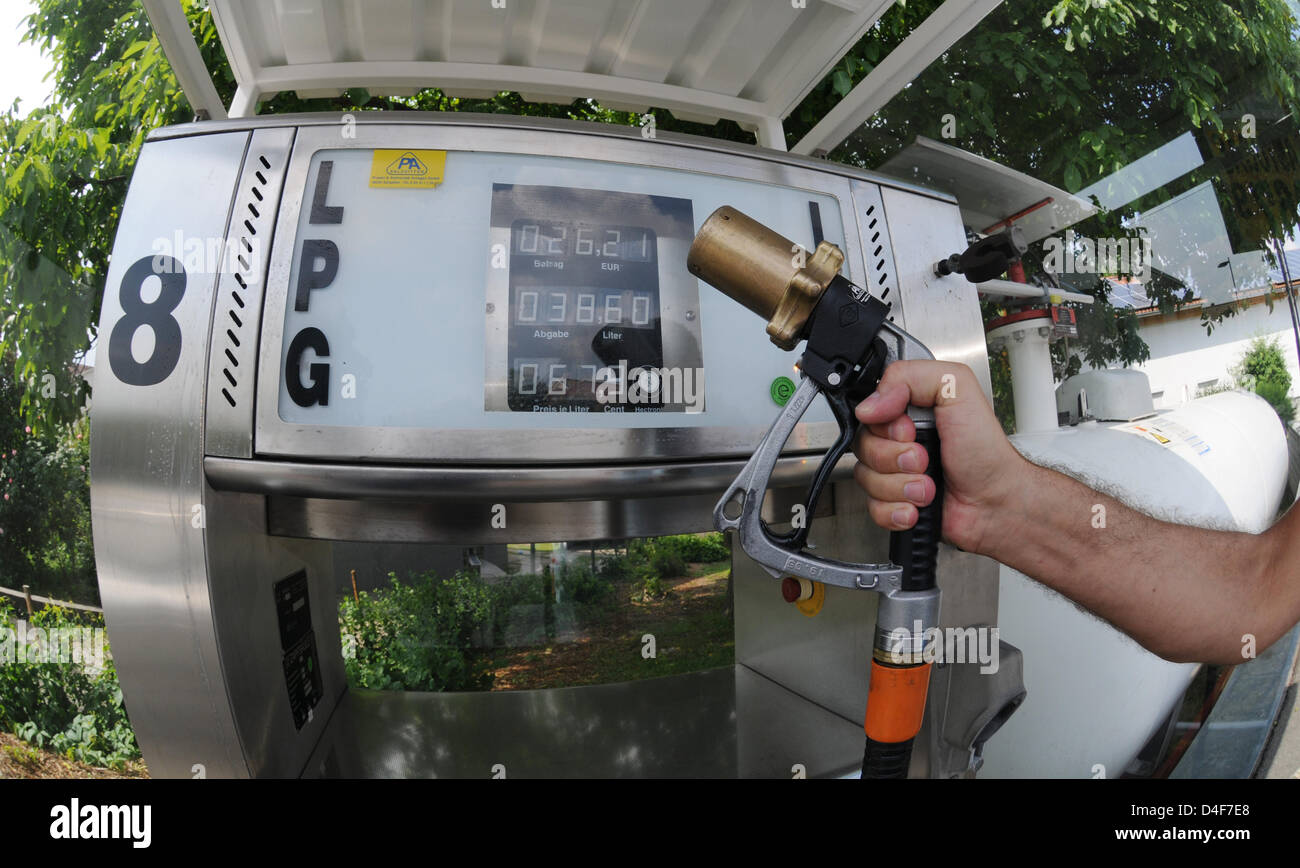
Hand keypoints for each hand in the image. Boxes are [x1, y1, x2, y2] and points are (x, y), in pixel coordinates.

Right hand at [852, 360, 1029, 555]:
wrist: (997, 503)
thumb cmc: (986, 453)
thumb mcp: (958, 390)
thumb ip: (912, 376)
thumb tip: (872, 402)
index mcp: (909, 409)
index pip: (867, 409)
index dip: (884, 423)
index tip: (909, 430)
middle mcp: (899, 439)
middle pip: (862, 445)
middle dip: (895, 458)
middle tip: (924, 459)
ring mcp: (895, 472)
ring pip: (865, 478)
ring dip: (900, 486)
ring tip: (928, 486)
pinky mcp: (894, 502)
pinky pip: (872, 507)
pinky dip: (896, 510)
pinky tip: (918, 505)